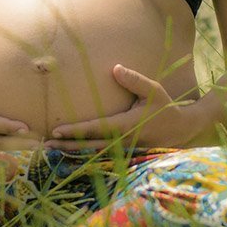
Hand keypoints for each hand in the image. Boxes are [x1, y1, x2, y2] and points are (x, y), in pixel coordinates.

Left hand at [46, 64, 197, 150]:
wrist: (182, 130)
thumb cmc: (165, 107)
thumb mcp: (153, 90)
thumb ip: (134, 80)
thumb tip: (115, 68)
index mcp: (126, 125)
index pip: (96, 129)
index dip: (75, 130)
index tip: (56, 131)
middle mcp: (122, 142)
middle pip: (89, 146)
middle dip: (67, 146)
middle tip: (45, 145)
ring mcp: (123, 152)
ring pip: (93, 154)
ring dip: (72, 153)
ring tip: (51, 151)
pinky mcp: (124, 156)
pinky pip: (101, 157)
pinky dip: (84, 157)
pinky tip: (69, 156)